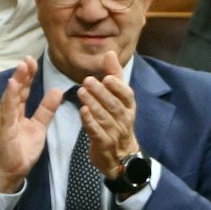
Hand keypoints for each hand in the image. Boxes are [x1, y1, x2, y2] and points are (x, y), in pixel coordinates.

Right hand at [0, 56, 61, 193]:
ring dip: (16, 81)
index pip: (23, 90)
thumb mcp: (39, 126)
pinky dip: (10, 97)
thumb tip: (57, 91)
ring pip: (11, 96)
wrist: (12, 171)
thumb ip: (46, 109)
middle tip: (28, 58)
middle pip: (16, 89)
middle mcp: (8, 111)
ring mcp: (4, 119)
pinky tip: (13, 86)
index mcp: (16, 110)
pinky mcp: (4, 128)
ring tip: (22, 67)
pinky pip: (7, 111)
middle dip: (22, 73)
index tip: (33, 61)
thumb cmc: (22, 149)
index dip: (28, 76)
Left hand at [75, 50, 140, 178]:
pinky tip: (82, 112)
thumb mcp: (119, 99)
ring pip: (105, 118)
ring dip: (93, 104)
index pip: (127, 96)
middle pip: (114, 105)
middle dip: (101, 93)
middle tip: (87, 81)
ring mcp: (115, 133)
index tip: (107, 78)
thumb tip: (110, 52)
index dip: (118, 87)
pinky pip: (97, 133)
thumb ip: (114, 76)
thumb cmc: (118, 122)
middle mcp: (124, 119)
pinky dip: (90, 122)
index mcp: (128, 107)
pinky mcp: (104, 144)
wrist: (121, 157)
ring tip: (81, 92)